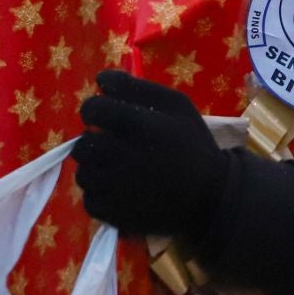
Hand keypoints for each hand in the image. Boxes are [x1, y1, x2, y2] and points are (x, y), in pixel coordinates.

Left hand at [74, 70, 229, 238]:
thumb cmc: (191, 145)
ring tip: (115, 168)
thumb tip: (101, 79)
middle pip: (82, 144)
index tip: (104, 114)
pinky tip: (119, 189)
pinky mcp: (116, 216)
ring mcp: (119, 191)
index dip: (94, 109)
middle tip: (110, 144)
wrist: (210, 197)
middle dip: (92, 141)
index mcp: (141, 127)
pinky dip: (100, 194)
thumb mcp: (177, 105)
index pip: (94, 110)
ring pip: (83, 173)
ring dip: (94, 168)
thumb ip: (137, 88)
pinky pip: (89, 200)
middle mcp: (125, 158)